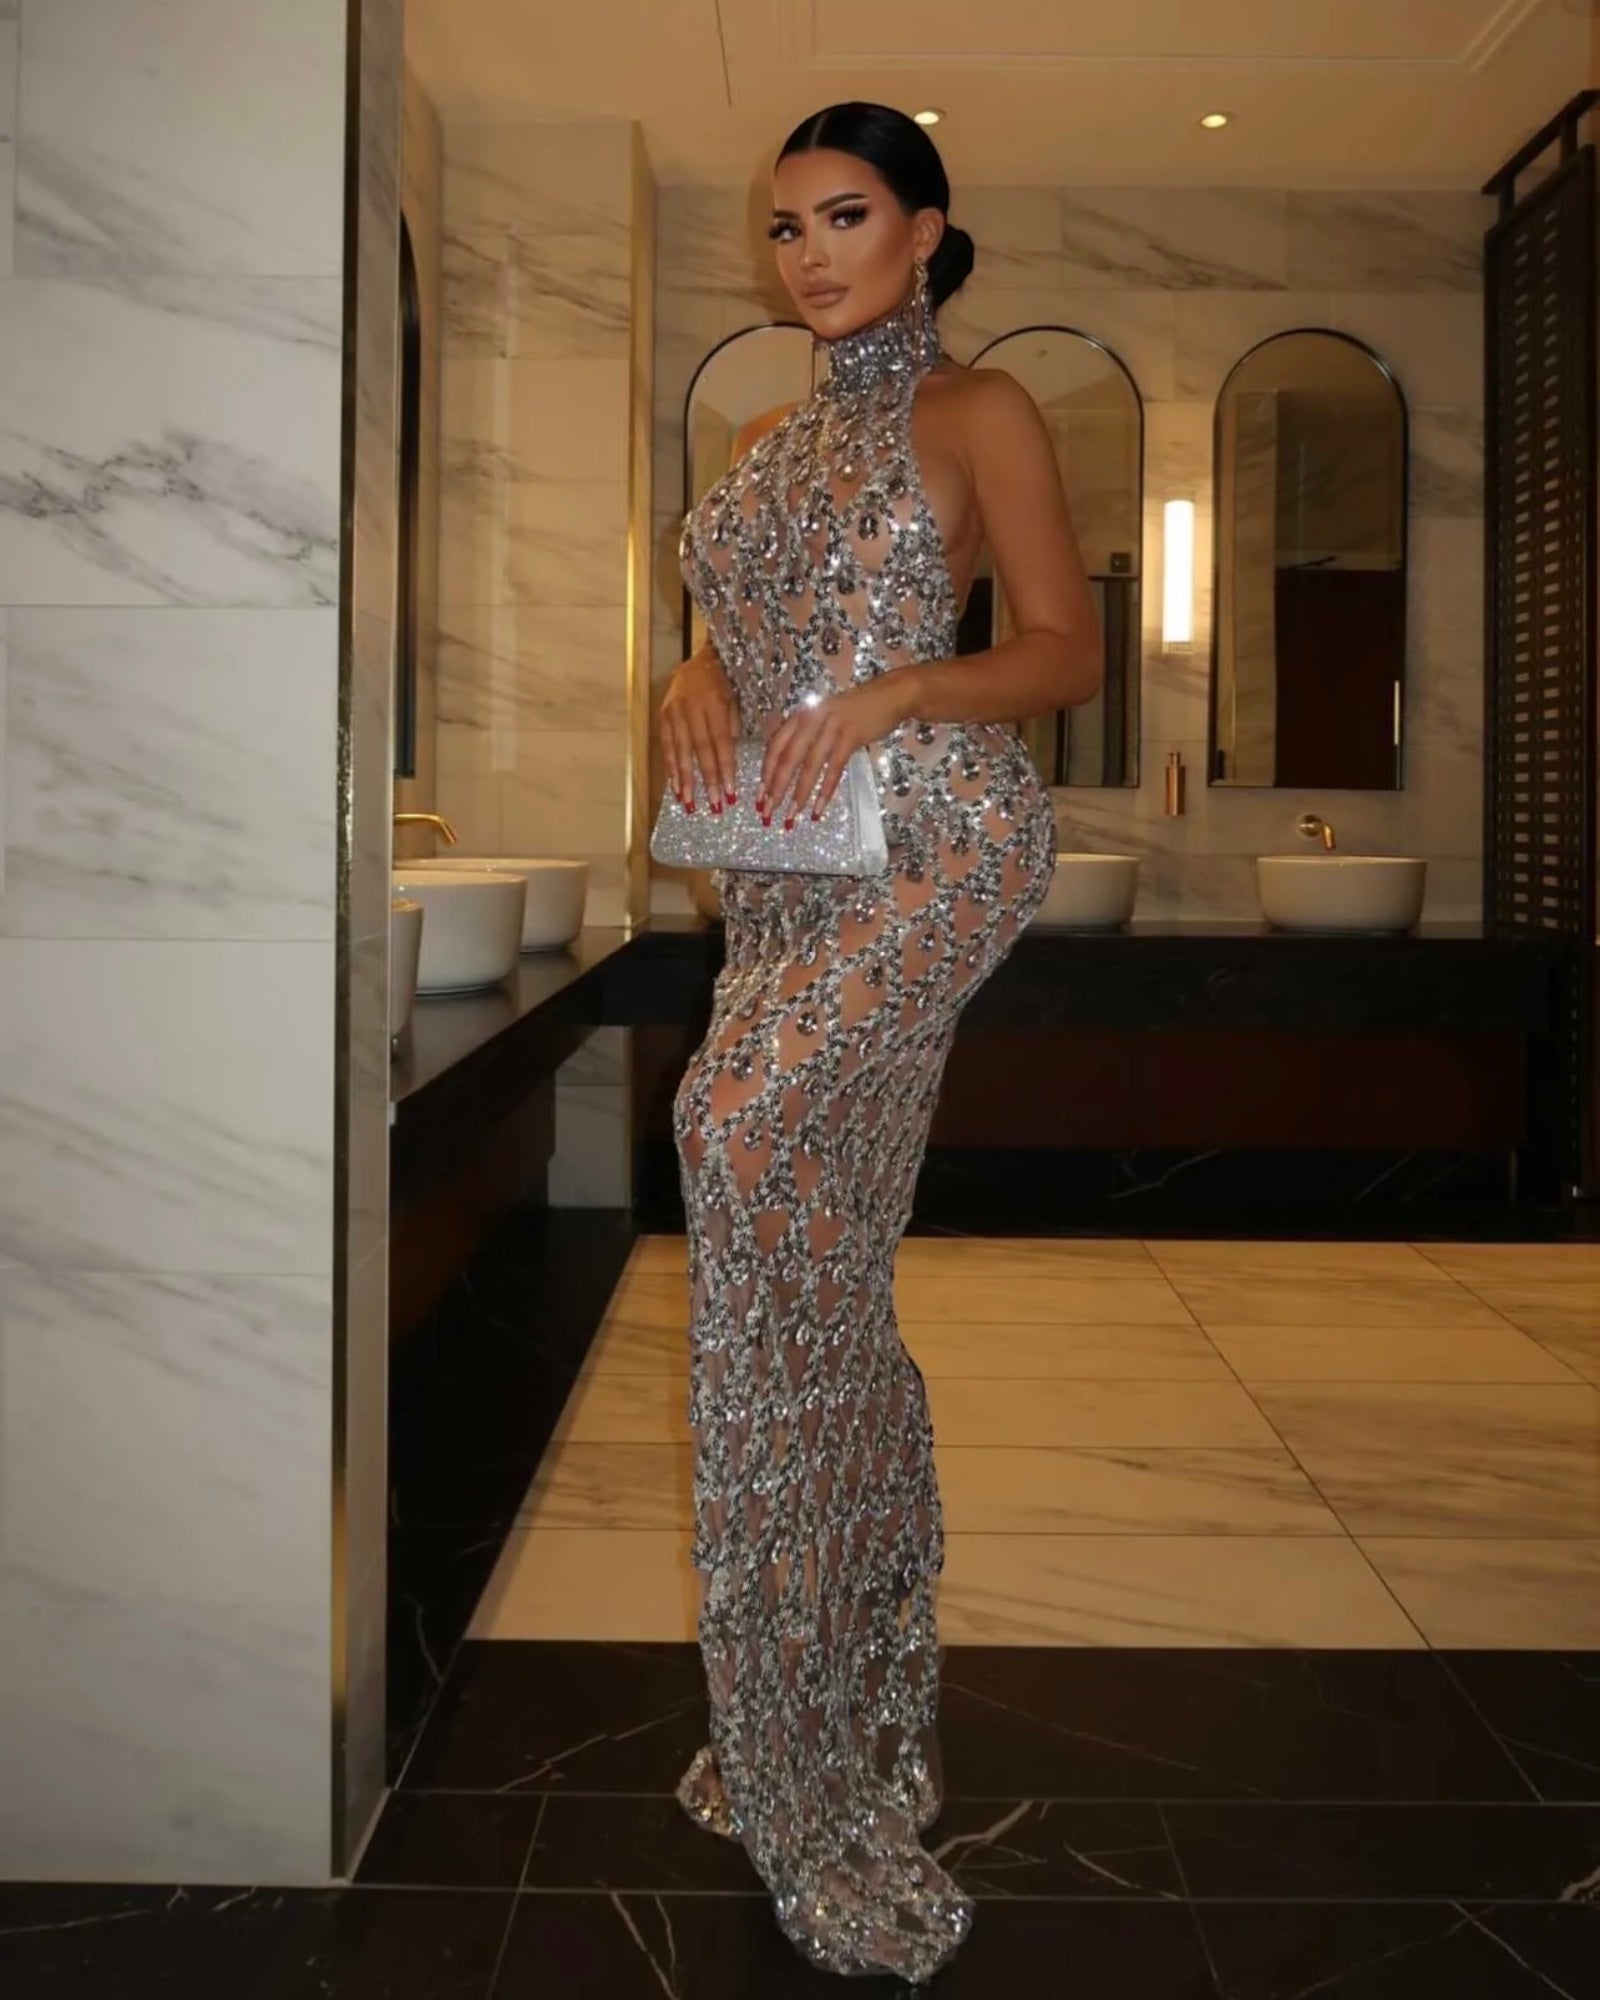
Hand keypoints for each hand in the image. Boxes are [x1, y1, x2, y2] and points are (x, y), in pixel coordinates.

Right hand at [659, 648, 737, 810]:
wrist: (701, 660)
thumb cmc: (727, 684)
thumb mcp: (737, 700)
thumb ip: (733, 729)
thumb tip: (728, 763)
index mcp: (714, 701)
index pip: (720, 741)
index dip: (725, 768)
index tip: (730, 792)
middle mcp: (690, 706)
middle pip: (699, 749)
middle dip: (707, 779)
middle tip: (713, 804)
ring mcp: (673, 711)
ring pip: (679, 750)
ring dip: (684, 778)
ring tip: (688, 802)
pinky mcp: (662, 715)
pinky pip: (666, 745)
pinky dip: (670, 767)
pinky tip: (674, 786)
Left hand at [758, 671, 918, 826]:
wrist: (890, 695)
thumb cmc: (856, 708)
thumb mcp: (824, 717)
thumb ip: (806, 735)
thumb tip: (787, 764)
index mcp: (801, 716)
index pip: (775, 745)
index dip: (766, 772)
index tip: (760, 795)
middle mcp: (811, 719)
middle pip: (787, 758)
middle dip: (775, 788)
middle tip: (768, 812)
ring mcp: (830, 727)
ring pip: (809, 766)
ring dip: (798, 794)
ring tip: (791, 816)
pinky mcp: (850, 737)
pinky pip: (833, 769)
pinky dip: (824, 791)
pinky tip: (817, 809)